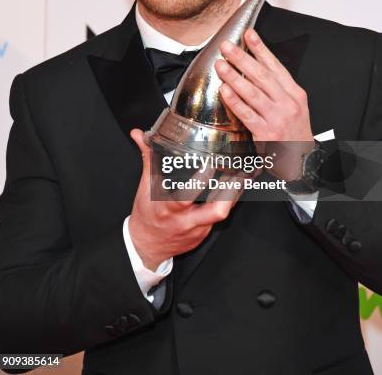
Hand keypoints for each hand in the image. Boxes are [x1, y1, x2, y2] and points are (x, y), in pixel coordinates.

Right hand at [128, 129, 240, 270]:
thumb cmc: (147, 215)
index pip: (188, 195)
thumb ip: (148, 158)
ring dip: (234, 194)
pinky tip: (233, 188)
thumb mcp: (145, 187)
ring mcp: (198, 230)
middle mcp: (186, 221)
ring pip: (223, 213)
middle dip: (231, 191)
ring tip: (242, 175)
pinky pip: (219, 218)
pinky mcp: (204, 235)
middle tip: (239, 171)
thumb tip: (139, 135)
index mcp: (169, 208)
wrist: (147, 246)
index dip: (202, 179)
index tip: (210, 163)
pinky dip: (227, 202)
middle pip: (217, 211)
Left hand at [215, 28, 313, 180]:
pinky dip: (235, 101)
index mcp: (295, 94)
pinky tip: (225, 90)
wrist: (303, 161)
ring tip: (220, 65)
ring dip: (234, 77)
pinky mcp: (266, 133)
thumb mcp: (295, 106)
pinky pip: (246, 113)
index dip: (261, 49)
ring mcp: (277, 118)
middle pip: (262, 76)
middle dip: (242, 59)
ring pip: (252, 92)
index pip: (276, 66)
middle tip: (227, 47)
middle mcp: (287, 103)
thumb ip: (278, 88)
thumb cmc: (295, 132)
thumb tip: (257, 67)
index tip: (249, 34)